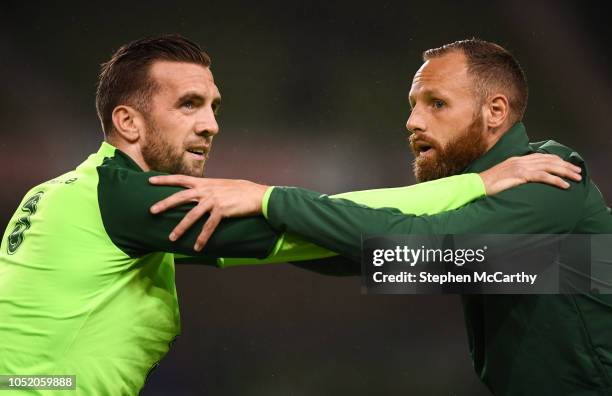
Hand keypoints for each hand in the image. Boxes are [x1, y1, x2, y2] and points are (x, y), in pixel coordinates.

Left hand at [149, 175, 268, 250]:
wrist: (256, 195)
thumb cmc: (240, 190)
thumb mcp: (221, 186)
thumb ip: (208, 189)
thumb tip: (199, 194)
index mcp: (204, 183)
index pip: (180, 178)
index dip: (165, 179)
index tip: (150, 180)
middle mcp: (206, 190)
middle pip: (180, 196)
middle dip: (165, 204)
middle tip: (152, 211)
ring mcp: (213, 200)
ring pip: (192, 215)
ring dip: (181, 228)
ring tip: (171, 238)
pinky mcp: (222, 211)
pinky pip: (208, 226)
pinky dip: (202, 238)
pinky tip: (197, 247)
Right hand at [479, 153, 581, 194]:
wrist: (477, 185)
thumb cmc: (488, 184)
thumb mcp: (504, 176)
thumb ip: (515, 174)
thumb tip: (524, 179)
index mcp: (517, 159)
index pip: (542, 156)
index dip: (557, 160)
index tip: (567, 165)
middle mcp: (521, 160)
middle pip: (549, 160)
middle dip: (566, 165)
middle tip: (578, 171)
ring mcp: (521, 167)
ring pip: (549, 167)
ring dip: (565, 172)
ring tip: (576, 177)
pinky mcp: (520, 175)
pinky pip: (542, 177)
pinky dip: (555, 180)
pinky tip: (564, 185)